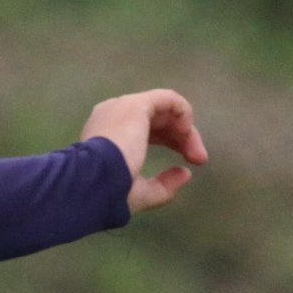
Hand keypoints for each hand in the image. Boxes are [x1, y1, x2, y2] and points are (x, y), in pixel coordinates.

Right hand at [83, 88, 208, 213]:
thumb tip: (185, 173)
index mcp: (108, 135)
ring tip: (196, 152)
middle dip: (182, 138)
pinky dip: (183, 111)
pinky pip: (167, 98)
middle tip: (199, 159)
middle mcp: (113, 116)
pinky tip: (187, 131)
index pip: (145, 130)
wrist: (92, 183)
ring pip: (165, 110)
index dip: (170, 143)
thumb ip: (162, 186)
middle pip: (157, 119)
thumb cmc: (108, 192)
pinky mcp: (135, 104)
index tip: (187, 165)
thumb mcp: (139, 194)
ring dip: (186, 130)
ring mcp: (123, 107)